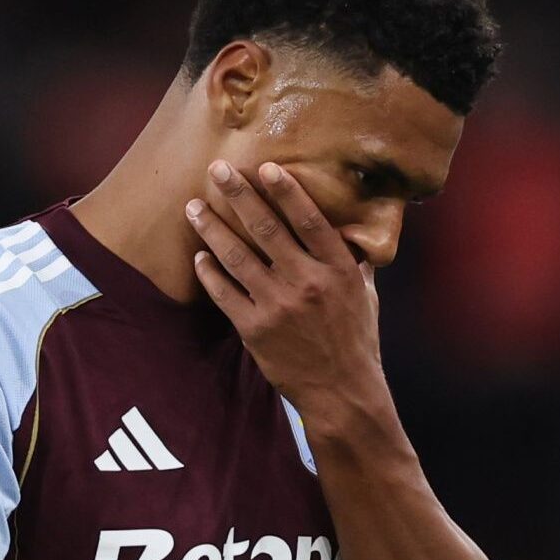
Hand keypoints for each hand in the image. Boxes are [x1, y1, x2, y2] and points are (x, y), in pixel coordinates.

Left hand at [187, 160, 385, 422]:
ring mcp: (278, 306)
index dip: (286, 191)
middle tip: (217, 170)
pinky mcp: (255, 330)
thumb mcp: (366, 296)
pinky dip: (209, 272)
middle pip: (265, 229)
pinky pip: (224, 293)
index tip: (265, 166)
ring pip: (236, 256)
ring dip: (211, 228)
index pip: (309, 220)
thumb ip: (354, 261)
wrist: (342, 393)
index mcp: (338, 270)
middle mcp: (307, 283)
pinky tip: (199, 257)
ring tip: (194, 207)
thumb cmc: (356, 341)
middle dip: (237, 195)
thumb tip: (355, 230)